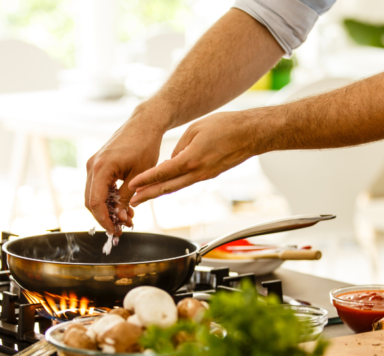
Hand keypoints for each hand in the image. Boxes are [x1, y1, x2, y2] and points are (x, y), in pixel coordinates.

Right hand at [85, 112, 164, 233]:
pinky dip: (108, 199)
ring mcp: (93, 164)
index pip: (95, 202)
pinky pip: (98, 187)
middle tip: (121, 228)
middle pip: (91, 201)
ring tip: (127, 218)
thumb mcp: (139, 176)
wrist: (145, 124)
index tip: (116, 231)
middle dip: (105, 217)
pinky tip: (123, 206)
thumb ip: (127, 197)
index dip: (104, 220)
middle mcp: (92, 166)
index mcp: (101, 167)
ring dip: (107, 209)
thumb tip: (121, 218)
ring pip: (94, 195)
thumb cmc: (145, 145)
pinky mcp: (98, 164)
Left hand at [128, 110, 268, 206]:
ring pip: (177, 187)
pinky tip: (164, 185)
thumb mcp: (196, 129)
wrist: (251, 134)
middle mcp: (198, 172)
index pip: (163, 172)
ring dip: (159, 192)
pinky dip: (174, 184)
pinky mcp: (210, 175)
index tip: (132, 185)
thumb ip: (180, 146)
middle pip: (167, 187)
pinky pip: (187, 181)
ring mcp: (205, 176)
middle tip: (133, 202)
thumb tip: (171, 160)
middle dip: (148, 195)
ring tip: (144, 197)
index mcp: (192, 159)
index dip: (146, 180)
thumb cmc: (226, 126)